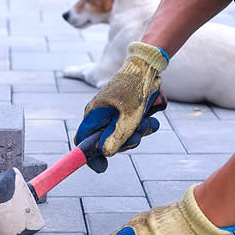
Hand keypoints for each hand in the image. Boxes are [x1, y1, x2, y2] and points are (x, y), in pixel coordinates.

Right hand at [75, 42, 168, 163]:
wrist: (148, 66)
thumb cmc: (135, 89)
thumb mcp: (129, 117)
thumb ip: (116, 137)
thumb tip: (105, 153)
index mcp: (93, 115)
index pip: (83, 142)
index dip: (90, 157)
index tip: (102, 168)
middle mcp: (100, 115)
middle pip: (106, 142)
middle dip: (125, 143)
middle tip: (138, 136)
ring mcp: (112, 113)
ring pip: (122, 135)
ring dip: (138, 133)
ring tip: (148, 122)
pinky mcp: (125, 111)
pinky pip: (131, 127)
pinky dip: (142, 125)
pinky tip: (152, 118)